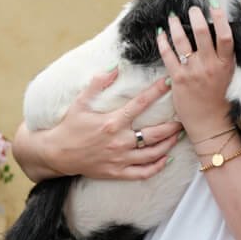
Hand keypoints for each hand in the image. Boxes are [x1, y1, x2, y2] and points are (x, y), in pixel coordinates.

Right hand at [40, 68, 182, 179]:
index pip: (140, 104)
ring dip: (169, 144)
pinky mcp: (117, 173)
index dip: (157, 91)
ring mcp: (119, 159)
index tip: (169, 82)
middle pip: (154, 134)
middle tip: (184, 117)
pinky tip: (166, 158)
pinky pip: (143, 173)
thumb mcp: (80, 101)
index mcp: (112, 122)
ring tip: (179, 135)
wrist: (56, 154)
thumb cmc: (70, 125)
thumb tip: (114, 67)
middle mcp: (119, 142)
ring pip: (153, 154)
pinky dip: (157, 167)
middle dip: (172, 125)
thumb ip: (97, 83)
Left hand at [157, 5, 235, 140]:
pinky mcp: (178, 79)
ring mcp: (193, 72)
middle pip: (202, 33)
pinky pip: (168, 55)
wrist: (211, 125)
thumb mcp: (230, 76)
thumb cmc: (221, 99)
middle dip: (196, 16)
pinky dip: (163, 42)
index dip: (220, 18)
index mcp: (225, 64)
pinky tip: (160, 34)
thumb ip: (225, 57)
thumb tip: (219, 34)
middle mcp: (210, 65)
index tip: (214, 6)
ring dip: (176, 25)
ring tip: (173, 17)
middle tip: (192, 9)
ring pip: (182, 41)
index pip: (225, 36)